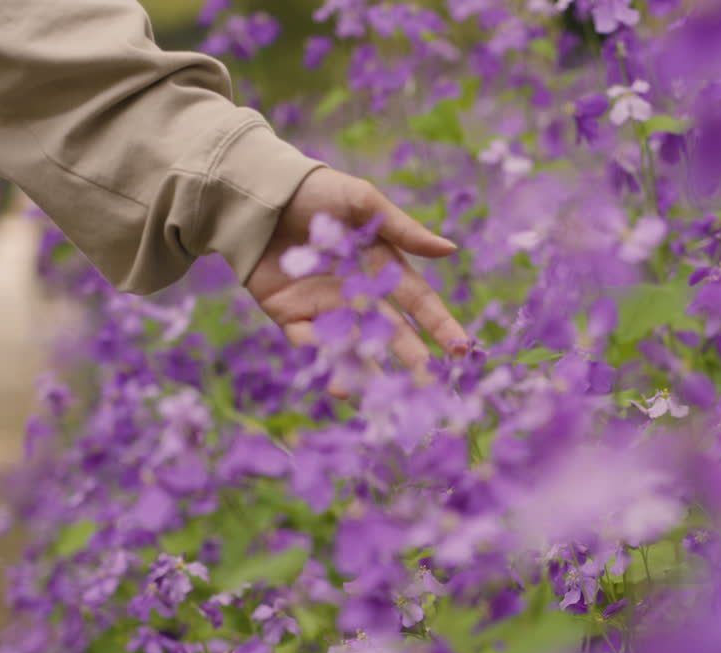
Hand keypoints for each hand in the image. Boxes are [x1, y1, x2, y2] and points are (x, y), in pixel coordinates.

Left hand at [246, 167, 468, 382]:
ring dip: (366, 371)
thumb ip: (403, 230)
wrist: (259, 194)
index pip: (418, 301)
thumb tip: (450, 249)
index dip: (440, 324)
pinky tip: (337, 383)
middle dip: (411, 358)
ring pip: (352, 345)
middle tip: (429, 386)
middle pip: (391, 331)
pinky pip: (310, 343)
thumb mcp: (363, 202)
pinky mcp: (291, 315)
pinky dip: (323, 361)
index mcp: (381, 266)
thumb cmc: (317, 191)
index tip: (461, 350)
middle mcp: (358, 293)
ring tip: (378, 394)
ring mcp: (325, 307)